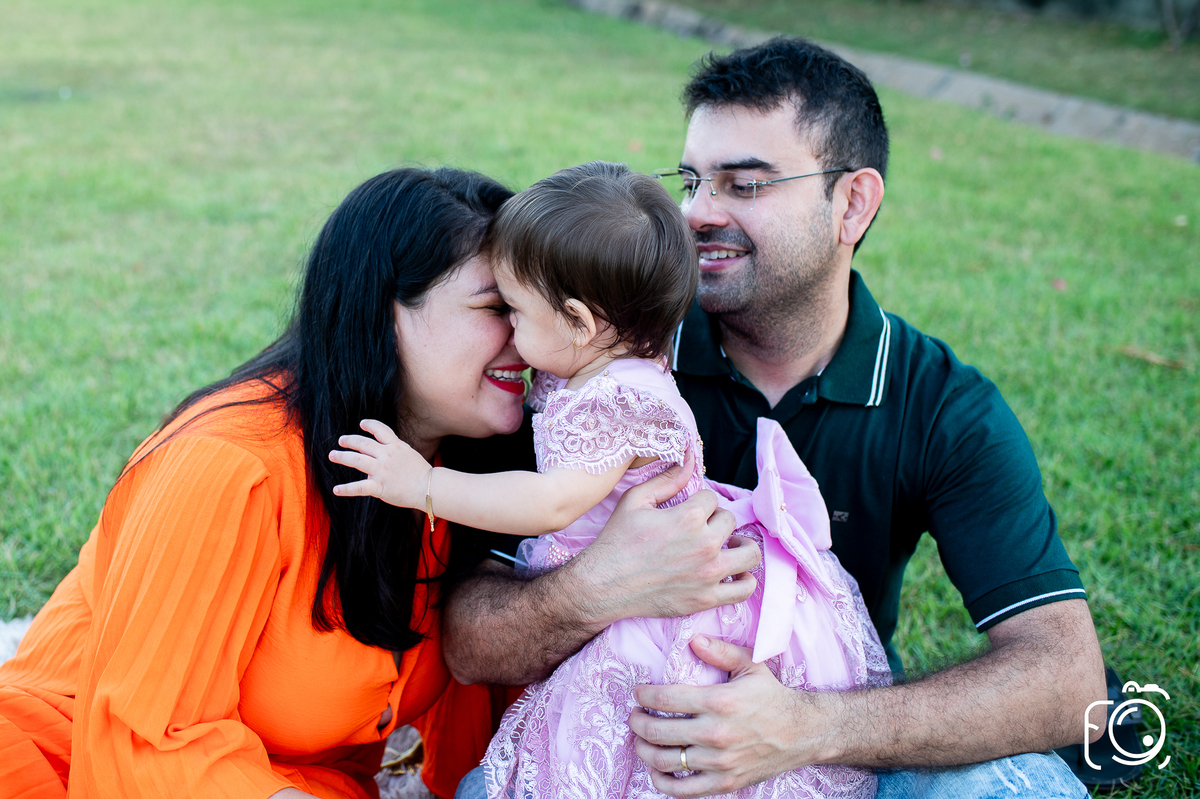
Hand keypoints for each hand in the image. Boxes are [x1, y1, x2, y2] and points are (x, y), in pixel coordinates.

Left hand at [328, 419, 428, 508]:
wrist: (430, 488)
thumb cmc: (421, 473)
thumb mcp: (409, 455)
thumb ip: (393, 453)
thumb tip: (376, 458)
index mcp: (396, 446)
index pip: (380, 430)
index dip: (370, 425)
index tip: (362, 424)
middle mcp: (387, 456)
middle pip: (364, 444)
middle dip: (350, 440)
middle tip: (341, 441)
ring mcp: (382, 471)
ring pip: (357, 460)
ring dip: (343, 457)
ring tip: (333, 455)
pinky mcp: (380, 487)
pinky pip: (359, 487)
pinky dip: (347, 489)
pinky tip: (336, 489)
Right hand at [569, 452, 759, 624]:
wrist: (604, 585)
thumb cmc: (617, 541)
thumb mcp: (635, 500)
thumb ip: (668, 479)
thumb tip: (690, 459)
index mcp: (689, 517)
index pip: (712, 498)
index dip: (699, 502)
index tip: (687, 512)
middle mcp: (705, 545)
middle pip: (730, 521)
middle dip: (716, 521)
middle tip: (700, 529)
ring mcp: (709, 574)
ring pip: (749, 553)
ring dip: (740, 546)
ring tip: (727, 547)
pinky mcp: (707, 598)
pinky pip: (744, 588)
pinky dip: (744, 579)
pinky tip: (733, 573)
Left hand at [629, 635, 832, 797]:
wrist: (802, 733)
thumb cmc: (773, 697)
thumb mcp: (750, 665)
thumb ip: (720, 651)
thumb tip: (692, 640)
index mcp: (718, 702)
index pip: (665, 699)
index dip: (643, 696)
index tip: (638, 693)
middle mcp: (715, 733)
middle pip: (657, 732)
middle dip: (637, 722)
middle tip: (634, 716)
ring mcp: (718, 762)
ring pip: (664, 761)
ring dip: (643, 750)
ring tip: (640, 740)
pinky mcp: (724, 783)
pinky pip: (682, 790)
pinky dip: (662, 781)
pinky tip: (657, 769)